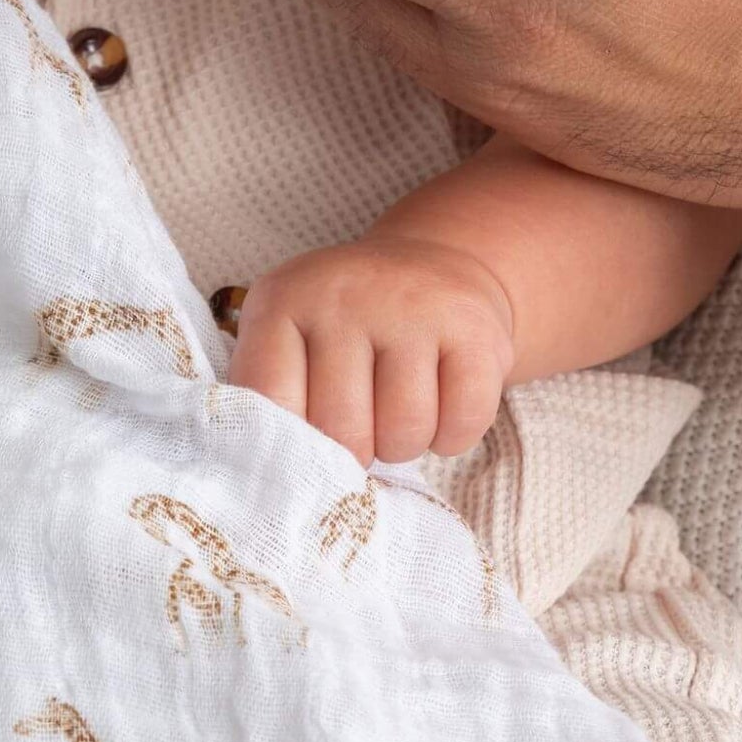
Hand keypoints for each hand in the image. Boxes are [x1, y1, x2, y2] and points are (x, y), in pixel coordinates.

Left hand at [229, 238, 515, 465]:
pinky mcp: (474, 328)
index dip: (288, 441)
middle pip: (341, 429)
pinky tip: (439, 406)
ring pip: (404, 433)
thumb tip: (271, 472)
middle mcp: (343, 295)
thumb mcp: (288, 337)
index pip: (267, 399)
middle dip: (354, 450)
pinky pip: (461, 426)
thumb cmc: (344, 325)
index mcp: (283, 301)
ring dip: (402, 444)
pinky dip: (451, 437)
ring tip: (396, 413)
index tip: (305, 440)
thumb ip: (269, 395)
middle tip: (360, 426)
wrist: (429, 268)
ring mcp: (411, 308)